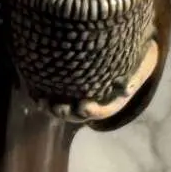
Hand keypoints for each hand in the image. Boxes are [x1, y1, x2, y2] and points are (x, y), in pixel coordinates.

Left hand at [44, 40, 158, 123]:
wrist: (125, 57)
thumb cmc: (132, 63)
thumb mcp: (137, 70)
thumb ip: (132, 79)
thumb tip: (126, 89)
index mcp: (110, 102)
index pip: (100, 112)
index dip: (91, 111)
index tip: (83, 105)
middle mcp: (92, 103)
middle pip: (76, 115)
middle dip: (66, 113)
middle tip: (57, 106)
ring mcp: (78, 97)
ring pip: (62, 108)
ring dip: (50, 107)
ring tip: (42, 102)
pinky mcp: (65, 88)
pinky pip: (52, 94)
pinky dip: (41, 95)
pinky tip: (33, 91)